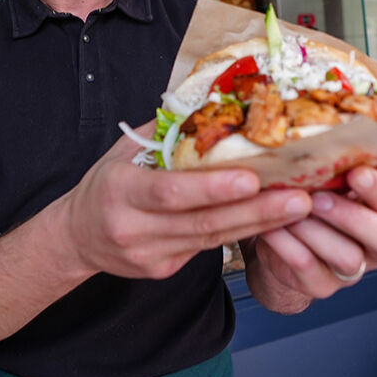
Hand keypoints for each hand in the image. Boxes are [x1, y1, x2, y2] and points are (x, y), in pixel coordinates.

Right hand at [59, 120, 311, 279]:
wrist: (77, 237)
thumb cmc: (105, 184)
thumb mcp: (123, 152)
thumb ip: (162, 134)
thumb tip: (210, 106)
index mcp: (121, 190)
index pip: (171, 192)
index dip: (212, 188)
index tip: (251, 179)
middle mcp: (134, 228)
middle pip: (202, 222)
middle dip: (255, 211)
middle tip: (299, 198)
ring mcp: (150, 254)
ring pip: (212, 239)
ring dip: (258, 224)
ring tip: (297, 208)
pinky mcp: (163, 269)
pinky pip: (206, 249)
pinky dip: (240, 234)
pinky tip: (271, 222)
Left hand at [254, 167, 376, 299]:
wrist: (278, 246)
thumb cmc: (306, 206)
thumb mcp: (323, 185)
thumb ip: (332, 171)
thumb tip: (321, 136)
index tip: (355, 172)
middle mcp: (373, 248)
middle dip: (356, 218)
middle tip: (319, 199)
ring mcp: (348, 272)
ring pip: (348, 258)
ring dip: (316, 230)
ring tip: (289, 211)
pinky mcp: (319, 286)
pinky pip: (308, 268)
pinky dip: (288, 245)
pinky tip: (271, 227)